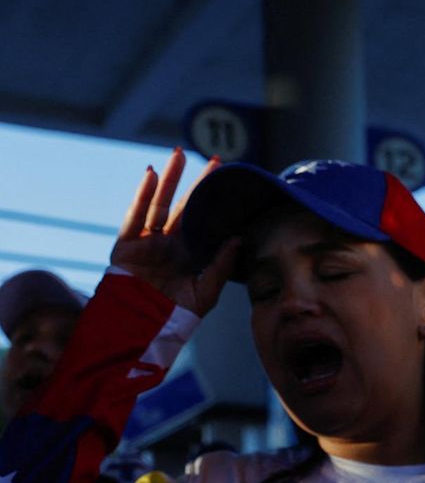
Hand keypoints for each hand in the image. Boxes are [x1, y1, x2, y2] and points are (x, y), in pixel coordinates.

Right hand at [110, 148, 237, 316]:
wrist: (147, 328)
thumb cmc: (178, 315)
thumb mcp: (207, 290)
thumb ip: (221, 264)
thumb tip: (239, 238)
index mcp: (190, 252)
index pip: (205, 221)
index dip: (215, 203)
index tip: (230, 183)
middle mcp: (170, 243)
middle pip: (185, 206)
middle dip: (197, 183)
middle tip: (214, 160)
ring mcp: (148, 241)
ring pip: (159, 203)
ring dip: (170, 178)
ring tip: (179, 154)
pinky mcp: (128, 244)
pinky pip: (136, 215)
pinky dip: (142, 194)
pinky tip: (152, 174)